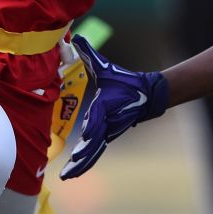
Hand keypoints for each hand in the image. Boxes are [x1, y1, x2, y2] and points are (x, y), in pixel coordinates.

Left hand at [59, 36, 168, 179]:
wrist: (146, 95)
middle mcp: (107, 123)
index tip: (85, 138)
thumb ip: (89, 54)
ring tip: (67, 176)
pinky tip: (76, 169)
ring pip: (94, 151)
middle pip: (93, 143)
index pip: (97, 119)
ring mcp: (109, 131)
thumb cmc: (124, 81)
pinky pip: (96, 150)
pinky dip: (87, 160)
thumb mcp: (105, 67)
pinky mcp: (109, 136)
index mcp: (105, 107)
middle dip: (81, 157)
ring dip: (81, 164)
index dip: (92, 128)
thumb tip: (76, 38)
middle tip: (67, 172)